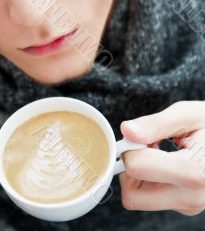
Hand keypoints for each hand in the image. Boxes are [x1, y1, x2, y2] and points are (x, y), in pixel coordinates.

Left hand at [119, 100, 204, 215]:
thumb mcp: (187, 115)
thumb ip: (155, 124)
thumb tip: (127, 131)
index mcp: (193, 171)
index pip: (136, 168)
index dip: (130, 147)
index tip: (140, 135)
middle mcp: (192, 196)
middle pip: (133, 194)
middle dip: (131, 167)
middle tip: (146, 145)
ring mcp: (189, 205)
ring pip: (139, 199)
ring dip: (140, 174)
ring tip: (159, 151)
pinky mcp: (186, 206)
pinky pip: (151, 198)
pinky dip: (150, 180)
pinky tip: (165, 161)